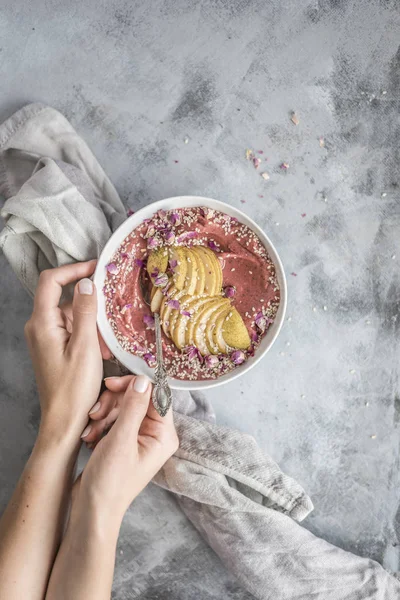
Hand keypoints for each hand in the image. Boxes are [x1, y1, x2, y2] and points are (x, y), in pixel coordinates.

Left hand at [24, 261, 108, 443]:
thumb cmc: (74, 388)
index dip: (73, 269)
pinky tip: (103, 350)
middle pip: (63, 297)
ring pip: (71, 315)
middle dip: (89, 303)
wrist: (64, 421)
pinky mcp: (53, 347)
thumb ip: (85, 312)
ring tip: (108, 342)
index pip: (51, 281)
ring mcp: (45, 337)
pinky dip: (88, 334)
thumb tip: (87, 283)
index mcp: (42, 323)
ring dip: (92, 323)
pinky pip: (71, 330)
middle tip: (111, 311)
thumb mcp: (86, 346)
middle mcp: (39, 327)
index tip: (96, 269)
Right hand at [77, 375, 178, 523]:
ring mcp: (139, 436)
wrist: (92, 510)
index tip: (111, 385)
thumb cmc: (110, 482)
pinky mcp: (124, 440)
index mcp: (164, 434)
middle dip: (114, 402)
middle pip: (137, 398)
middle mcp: (156, 434)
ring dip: (104, 414)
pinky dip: (100, 422)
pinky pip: (113, 418)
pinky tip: (90, 435)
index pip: (156, 395)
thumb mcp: (121, 440)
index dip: (134, 386)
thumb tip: (144, 379)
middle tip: (96, 413)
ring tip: (91, 429)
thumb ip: (133, 407)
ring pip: (122, 406)